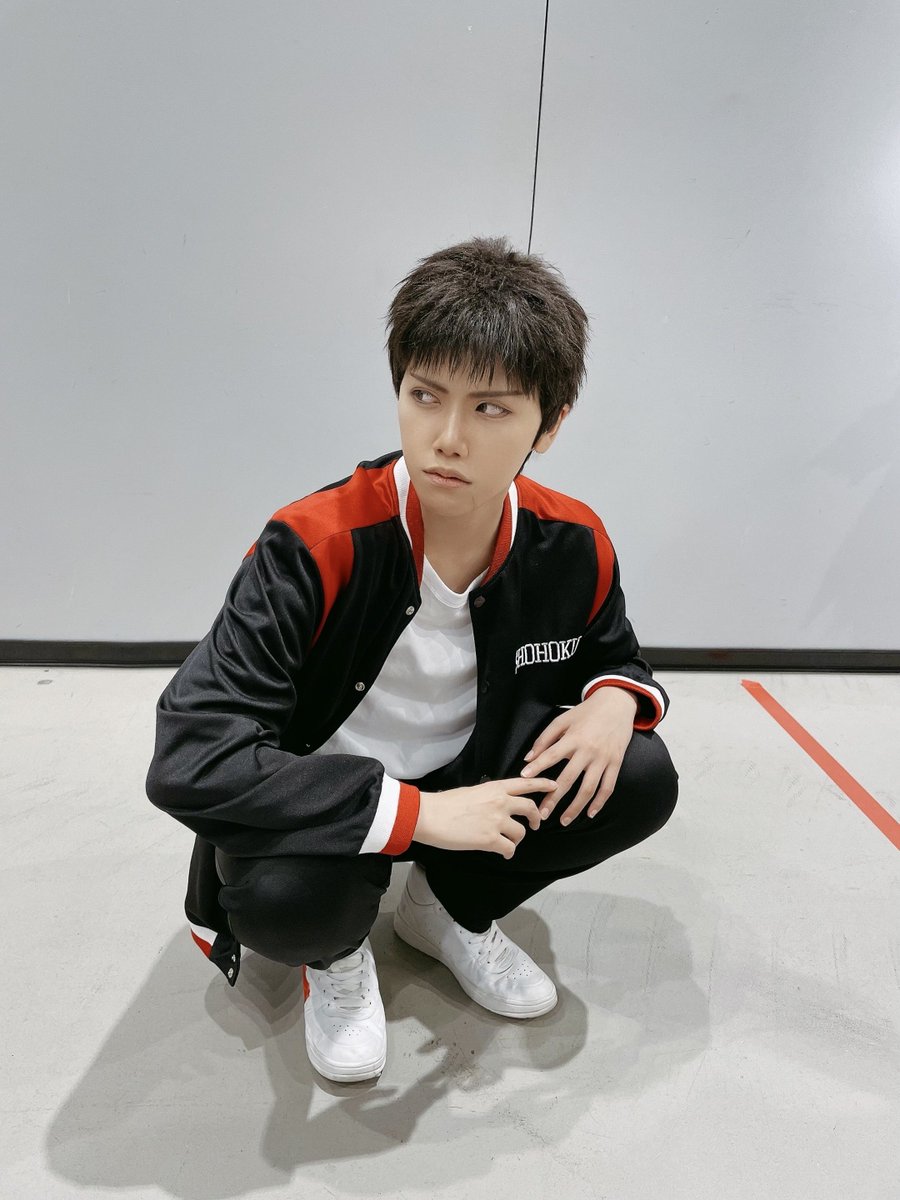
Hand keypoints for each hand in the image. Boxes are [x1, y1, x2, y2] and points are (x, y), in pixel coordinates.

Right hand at [414, 776, 557, 859]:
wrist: (429, 815)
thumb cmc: (444, 804)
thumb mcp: (471, 791)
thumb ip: (488, 796)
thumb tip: (495, 804)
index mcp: (494, 788)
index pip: (526, 784)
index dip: (543, 784)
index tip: (554, 786)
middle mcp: (500, 802)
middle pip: (530, 808)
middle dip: (536, 817)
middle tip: (535, 824)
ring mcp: (496, 821)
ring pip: (521, 832)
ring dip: (516, 839)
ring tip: (507, 842)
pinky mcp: (490, 840)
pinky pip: (509, 849)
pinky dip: (508, 853)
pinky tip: (503, 854)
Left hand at [519, 687, 637, 824]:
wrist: (617, 704)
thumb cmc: (586, 712)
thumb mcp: (563, 719)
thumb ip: (545, 738)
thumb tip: (528, 758)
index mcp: (573, 738)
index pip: (551, 755)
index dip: (537, 767)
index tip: (524, 779)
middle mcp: (588, 750)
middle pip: (568, 779)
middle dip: (553, 798)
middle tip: (542, 815)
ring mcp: (603, 759)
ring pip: (589, 789)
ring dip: (576, 807)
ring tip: (564, 820)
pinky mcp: (616, 763)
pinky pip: (608, 787)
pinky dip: (600, 802)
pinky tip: (590, 813)